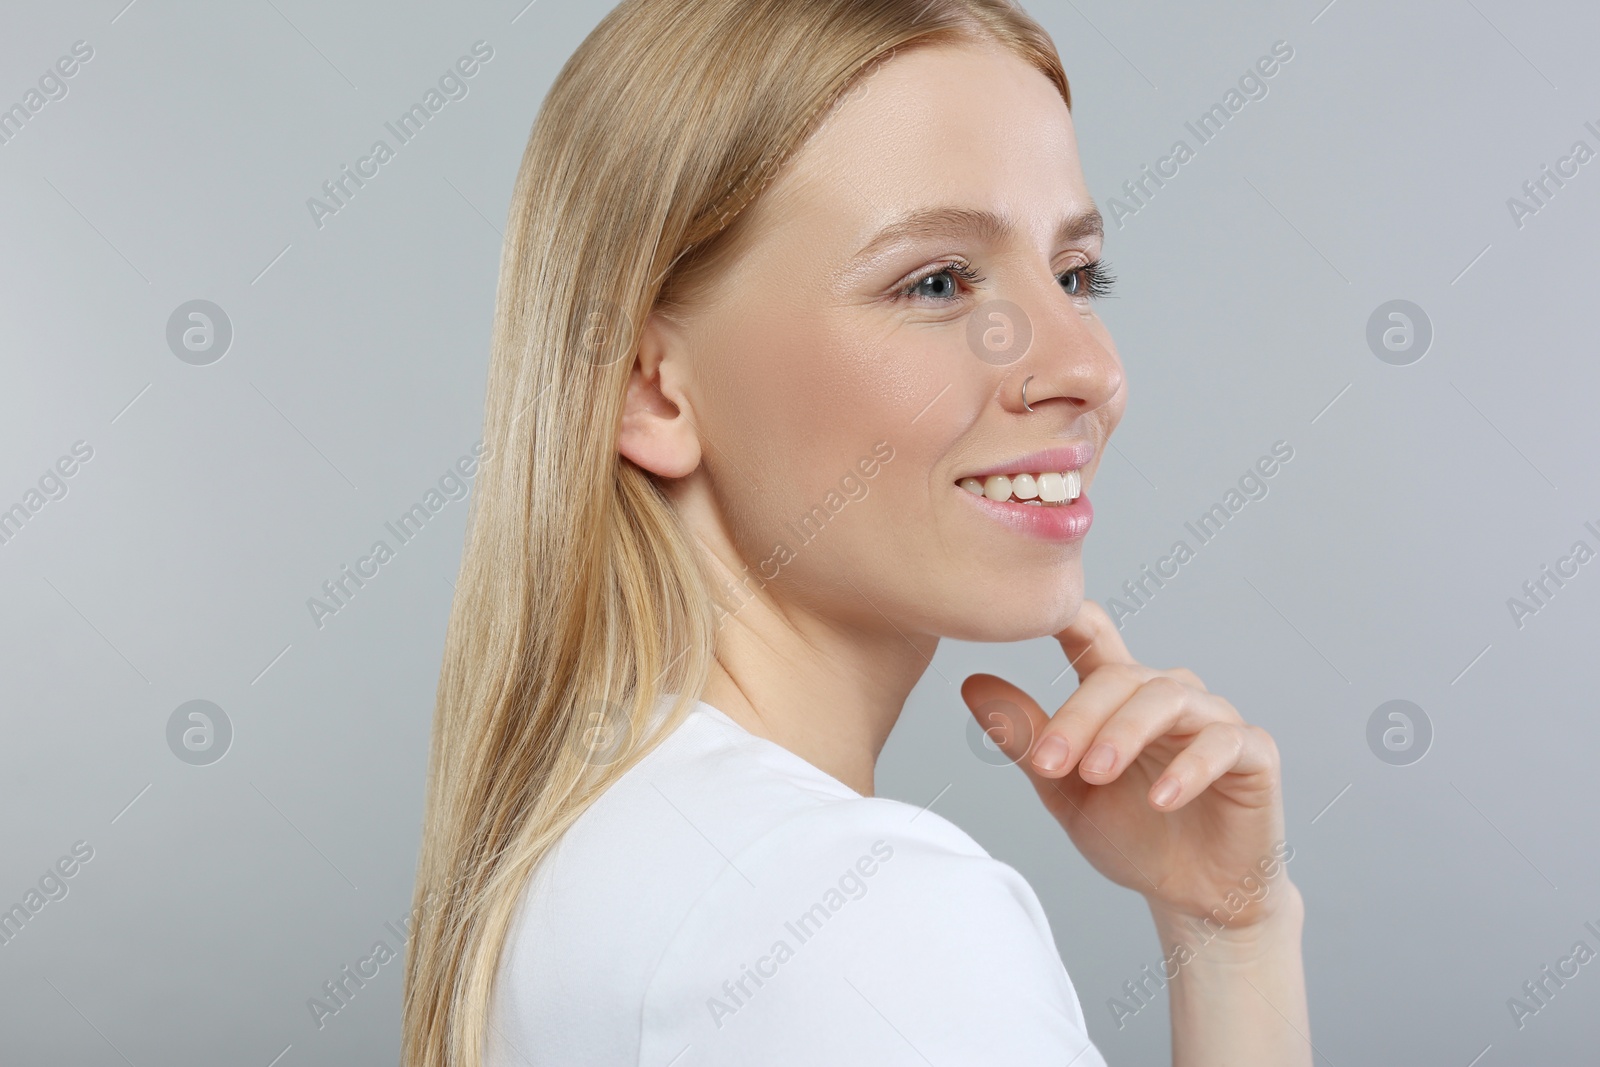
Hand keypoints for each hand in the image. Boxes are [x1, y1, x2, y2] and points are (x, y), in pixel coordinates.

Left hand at [960, 600, 1289, 927]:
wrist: (1192, 896)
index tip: (1029, 607)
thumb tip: (972, 684)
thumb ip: (1027, 738)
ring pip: (1168, 699)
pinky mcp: (1254, 753)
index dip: (1064, 615)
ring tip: (1095, 774)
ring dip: (1125, 734)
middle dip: (1079, 717)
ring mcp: (1214, 719)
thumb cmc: (1132, 835)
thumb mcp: (1065, 790)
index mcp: (1120, 696)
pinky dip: (1189, 768)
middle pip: (1120, 675)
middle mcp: (1168, 694)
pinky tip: (1160, 799)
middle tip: (1048, 764)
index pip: (1092, 636)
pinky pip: (1223, 743)